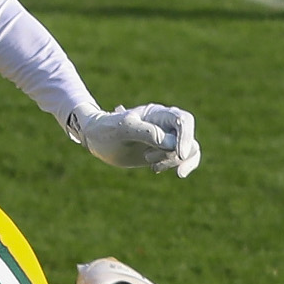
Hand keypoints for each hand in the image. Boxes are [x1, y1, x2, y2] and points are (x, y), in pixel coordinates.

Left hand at [70, 103, 200, 177]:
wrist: (95, 139)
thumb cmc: (106, 130)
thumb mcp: (122, 130)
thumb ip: (146, 133)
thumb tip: (173, 143)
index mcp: (157, 113)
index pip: (183, 120)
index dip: (185, 137)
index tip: (179, 154)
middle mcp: (166, 124)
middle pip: (187, 138)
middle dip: (172, 154)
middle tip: (146, 158)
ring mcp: (167, 137)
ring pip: (187, 150)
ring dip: (170, 161)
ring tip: (147, 162)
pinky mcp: (164, 151)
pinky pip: (183, 159)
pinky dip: (178, 166)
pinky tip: (156, 170)